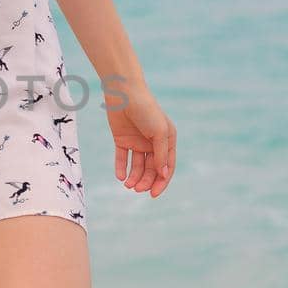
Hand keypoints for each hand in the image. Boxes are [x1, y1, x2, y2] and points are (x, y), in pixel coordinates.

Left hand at [103, 78, 175, 198]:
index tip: (153, 194)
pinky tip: (120, 176)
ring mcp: (137, 142)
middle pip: (151, 169)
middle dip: (145, 181)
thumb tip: (163, 174)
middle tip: (136, 189)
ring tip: (127, 184)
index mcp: (167, 141)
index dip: (161, 182)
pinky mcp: (122, 139)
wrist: (124, 93)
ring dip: (134, 177)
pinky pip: (123, 158)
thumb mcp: (159, 132)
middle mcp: (153, 143)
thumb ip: (161, 154)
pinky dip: (122, 168)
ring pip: (138, 166)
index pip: (166, 167)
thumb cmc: (146, 110)